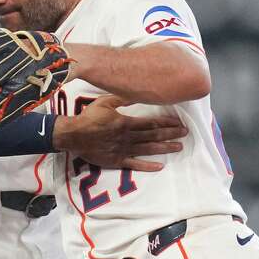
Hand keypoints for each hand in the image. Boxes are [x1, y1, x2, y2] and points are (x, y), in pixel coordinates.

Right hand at [51, 95, 187, 170]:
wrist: (73, 135)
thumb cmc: (89, 117)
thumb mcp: (105, 102)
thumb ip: (123, 98)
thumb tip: (138, 92)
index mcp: (126, 122)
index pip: (151, 123)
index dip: (167, 123)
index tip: (179, 123)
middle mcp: (128, 137)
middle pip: (153, 136)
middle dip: (171, 134)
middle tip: (185, 134)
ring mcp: (123, 150)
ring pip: (148, 149)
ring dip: (165, 148)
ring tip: (179, 147)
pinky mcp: (117, 161)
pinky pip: (134, 165)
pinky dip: (147, 166)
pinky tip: (159, 166)